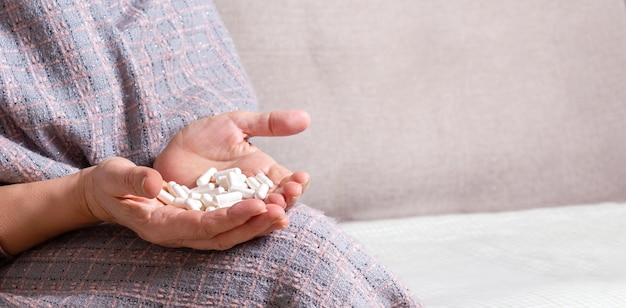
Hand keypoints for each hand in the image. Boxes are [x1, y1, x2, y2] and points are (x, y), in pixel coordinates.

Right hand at [83, 157, 289, 249]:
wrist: (108, 192)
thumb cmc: (109, 183)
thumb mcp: (113, 176)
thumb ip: (132, 179)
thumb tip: (154, 182)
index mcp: (159, 225)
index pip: (202, 226)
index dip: (231, 218)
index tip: (258, 205)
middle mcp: (178, 233)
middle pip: (223, 236)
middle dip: (254, 225)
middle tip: (283, 209)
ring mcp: (189, 230)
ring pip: (230, 234)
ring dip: (258, 224)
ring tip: (285, 208)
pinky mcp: (197, 220)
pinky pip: (227, 225)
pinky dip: (250, 218)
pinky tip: (271, 206)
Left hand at [153, 110, 310, 209]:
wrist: (168, 148)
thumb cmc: (204, 136)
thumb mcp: (236, 124)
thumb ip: (269, 123)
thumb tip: (306, 118)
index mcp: (263, 176)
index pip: (287, 185)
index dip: (296, 185)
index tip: (299, 179)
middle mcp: (250, 197)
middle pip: (275, 206)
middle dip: (283, 203)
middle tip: (285, 197)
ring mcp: (229, 210)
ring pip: (252, 220)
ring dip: (263, 218)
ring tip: (272, 209)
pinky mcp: (206, 218)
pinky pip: (221, 224)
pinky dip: (233, 223)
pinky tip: (241, 216)